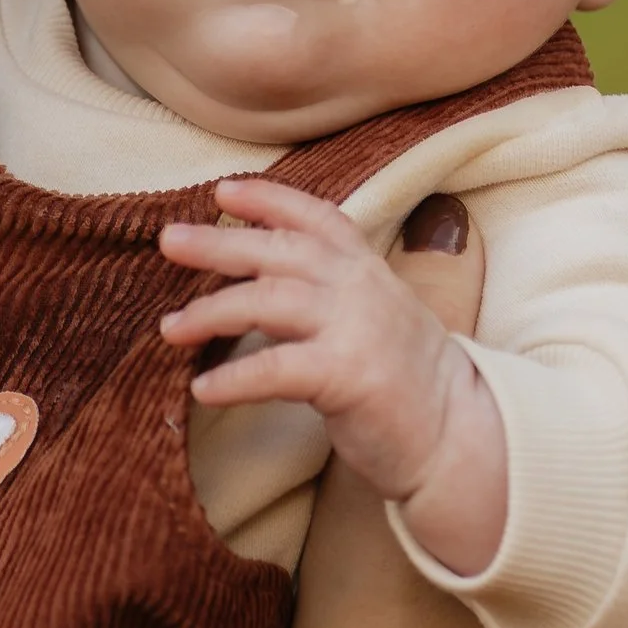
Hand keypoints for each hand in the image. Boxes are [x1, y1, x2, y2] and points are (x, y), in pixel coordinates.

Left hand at [159, 180, 507, 574]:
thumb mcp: (372, 318)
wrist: (459, 436)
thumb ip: (326, 295)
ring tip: (170, 329)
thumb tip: (256, 286)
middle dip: (219, 243)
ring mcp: (356, 328)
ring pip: (269, 302)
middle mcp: (360, 287)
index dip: (269, 199)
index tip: (222, 191)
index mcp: (366, 270)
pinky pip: (277, 369)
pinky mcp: (349, 375)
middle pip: (279, 252)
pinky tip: (202, 390)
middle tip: (169, 240)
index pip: (316, 218)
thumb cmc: (406, 382)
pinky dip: (235, 378)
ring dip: (212, 312)